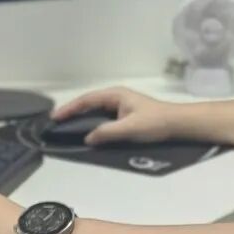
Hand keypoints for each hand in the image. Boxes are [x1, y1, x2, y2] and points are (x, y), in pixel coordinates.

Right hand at [51, 87, 175, 144]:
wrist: (178, 123)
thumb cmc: (156, 122)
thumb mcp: (130, 128)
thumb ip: (107, 132)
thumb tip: (87, 138)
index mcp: (116, 95)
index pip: (87, 100)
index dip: (70, 108)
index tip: (55, 117)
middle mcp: (117, 98)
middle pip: (89, 104)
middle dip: (73, 112)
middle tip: (56, 123)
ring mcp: (121, 106)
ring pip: (96, 112)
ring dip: (82, 119)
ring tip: (67, 128)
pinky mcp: (126, 116)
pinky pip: (104, 118)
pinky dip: (93, 124)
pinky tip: (88, 133)